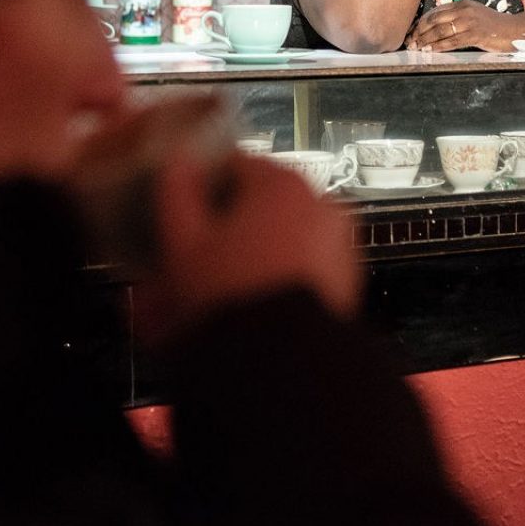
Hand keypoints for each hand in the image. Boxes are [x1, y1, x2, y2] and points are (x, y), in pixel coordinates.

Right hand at [138, 151, 358, 346]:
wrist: (285, 361)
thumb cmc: (231, 293)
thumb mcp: (183, 243)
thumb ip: (177, 194)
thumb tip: (179, 166)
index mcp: (282, 183)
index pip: (237, 164)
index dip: (206, 187)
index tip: (187, 211)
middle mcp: (321, 204)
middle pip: (264, 205)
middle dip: (230, 227)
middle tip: (199, 255)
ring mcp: (340, 244)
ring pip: (284, 239)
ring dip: (253, 254)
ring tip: (221, 287)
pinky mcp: (347, 282)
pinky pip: (303, 268)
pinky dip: (278, 277)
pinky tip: (251, 302)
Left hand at [405, 0, 522, 52]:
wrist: (515, 30)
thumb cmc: (493, 26)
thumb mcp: (474, 16)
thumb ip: (456, 18)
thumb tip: (435, 28)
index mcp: (462, 4)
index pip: (434, 12)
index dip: (420, 23)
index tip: (411, 32)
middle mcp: (464, 10)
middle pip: (434, 20)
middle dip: (419, 32)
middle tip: (410, 41)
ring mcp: (470, 22)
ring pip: (440, 31)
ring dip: (426, 40)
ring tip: (417, 48)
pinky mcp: (475, 35)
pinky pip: (452, 41)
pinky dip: (438, 46)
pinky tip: (430, 50)